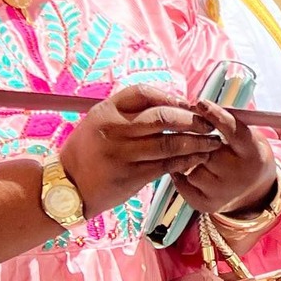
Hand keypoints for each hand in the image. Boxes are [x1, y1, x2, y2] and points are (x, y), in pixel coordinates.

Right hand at [59, 84, 224, 215]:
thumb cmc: (87, 151)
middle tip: (208, 123)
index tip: (188, 104)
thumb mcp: (98, 121)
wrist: (67, 186)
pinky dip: (187, 160)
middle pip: (163, 117)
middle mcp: (114, 130)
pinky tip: (199, 158)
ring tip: (213, 142)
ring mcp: (123, 154)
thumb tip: (170, 103)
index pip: (145, 93)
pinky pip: (167, 165)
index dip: (171, 97)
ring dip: (197, 142)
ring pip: (170, 143)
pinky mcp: (131, 176)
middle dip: (191, 119)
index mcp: (106, 111)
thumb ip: (127, 112)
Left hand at [172, 97, 279, 217]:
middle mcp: (240, 175)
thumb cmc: (245, 154)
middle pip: (206, 149)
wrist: (255, 192)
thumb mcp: (248, 136)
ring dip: (190, 159)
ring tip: (202, 158)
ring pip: (190, 166)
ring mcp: (223, 193)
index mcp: (254, 153)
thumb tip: (195, 107)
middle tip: (198, 135)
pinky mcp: (207, 204)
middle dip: (198, 140)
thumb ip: (227, 123)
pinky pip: (182, 182)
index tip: (200, 103)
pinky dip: (182, 174)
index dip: (216, 116)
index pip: (234, 131)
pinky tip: (192, 169)